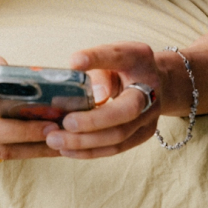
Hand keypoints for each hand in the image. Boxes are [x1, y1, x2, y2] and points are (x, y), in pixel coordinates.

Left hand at [44, 42, 162, 158]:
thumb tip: (81, 78)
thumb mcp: (109, 57)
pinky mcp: (143, 135)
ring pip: (119, 136)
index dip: (97, 59)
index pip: (119, 56)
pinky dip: (89, 151)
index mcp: (138, 59)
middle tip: (64, 123)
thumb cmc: (122, 68)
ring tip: (54, 140)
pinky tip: (66, 150)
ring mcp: (150, 116)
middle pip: (125, 111)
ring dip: (85, 142)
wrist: (153, 82)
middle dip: (92, 121)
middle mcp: (150, 90)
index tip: (74, 62)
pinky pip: (116, 148)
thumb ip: (96, 63)